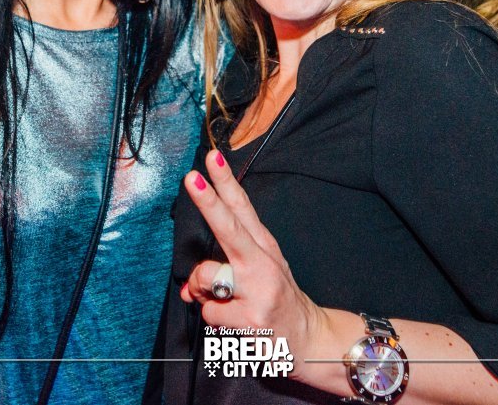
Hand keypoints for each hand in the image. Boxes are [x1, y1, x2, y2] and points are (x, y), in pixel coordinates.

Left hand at [181, 150, 325, 380]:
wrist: (310, 340)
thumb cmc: (276, 303)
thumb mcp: (254, 278)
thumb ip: (218, 275)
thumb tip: (188, 288)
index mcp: (262, 246)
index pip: (242, 208)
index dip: (225, 181)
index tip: (211, 158)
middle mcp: (262, 263)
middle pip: (229, 226)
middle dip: (208, 201)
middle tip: (192, 179)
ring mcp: (258, 290)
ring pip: (207, 276)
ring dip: (203, 293)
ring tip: (224, 303)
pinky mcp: (252, 318)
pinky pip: (209, 313)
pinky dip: (215, 321)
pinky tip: (235, 323)